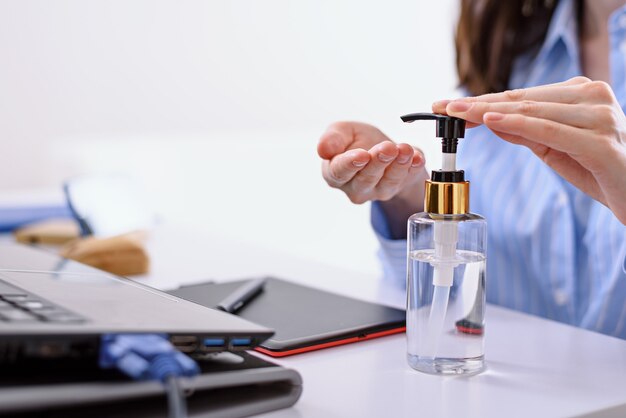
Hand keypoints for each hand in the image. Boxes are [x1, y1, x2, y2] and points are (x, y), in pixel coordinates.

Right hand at [317, 121, 427, 237]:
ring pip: (388, 181)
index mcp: (336, 174)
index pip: (339, 172)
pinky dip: (414, 168)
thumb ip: (332, 138)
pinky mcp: (401, 186)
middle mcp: (357, 188)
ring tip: (404, 149)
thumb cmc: (357, 142)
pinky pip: (409, 179)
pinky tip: (418, 157)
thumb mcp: (342, 132)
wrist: (383, 148)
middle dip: (378, 162)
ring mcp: (380, 190)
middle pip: (366, 179)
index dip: (350, 164)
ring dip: (398, 165)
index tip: (362, 155)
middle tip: (387, 147)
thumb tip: (323, 149)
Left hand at [433, 76, 625, 224]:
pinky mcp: (601, 143)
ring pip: (532, 111)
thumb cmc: (598, 170)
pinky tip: (489, 121)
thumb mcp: (555, 148)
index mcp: (581, 95)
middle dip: (477, 104)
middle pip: (522, 99)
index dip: (482, 100)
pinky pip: (550, 131)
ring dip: (489, 111)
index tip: (448, 105)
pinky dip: (518, 124)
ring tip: (457, 113)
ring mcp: (600, 117)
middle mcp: (592, 98)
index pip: (522, 96)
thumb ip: (526, 132)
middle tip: (442, 107)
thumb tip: (489, 119)